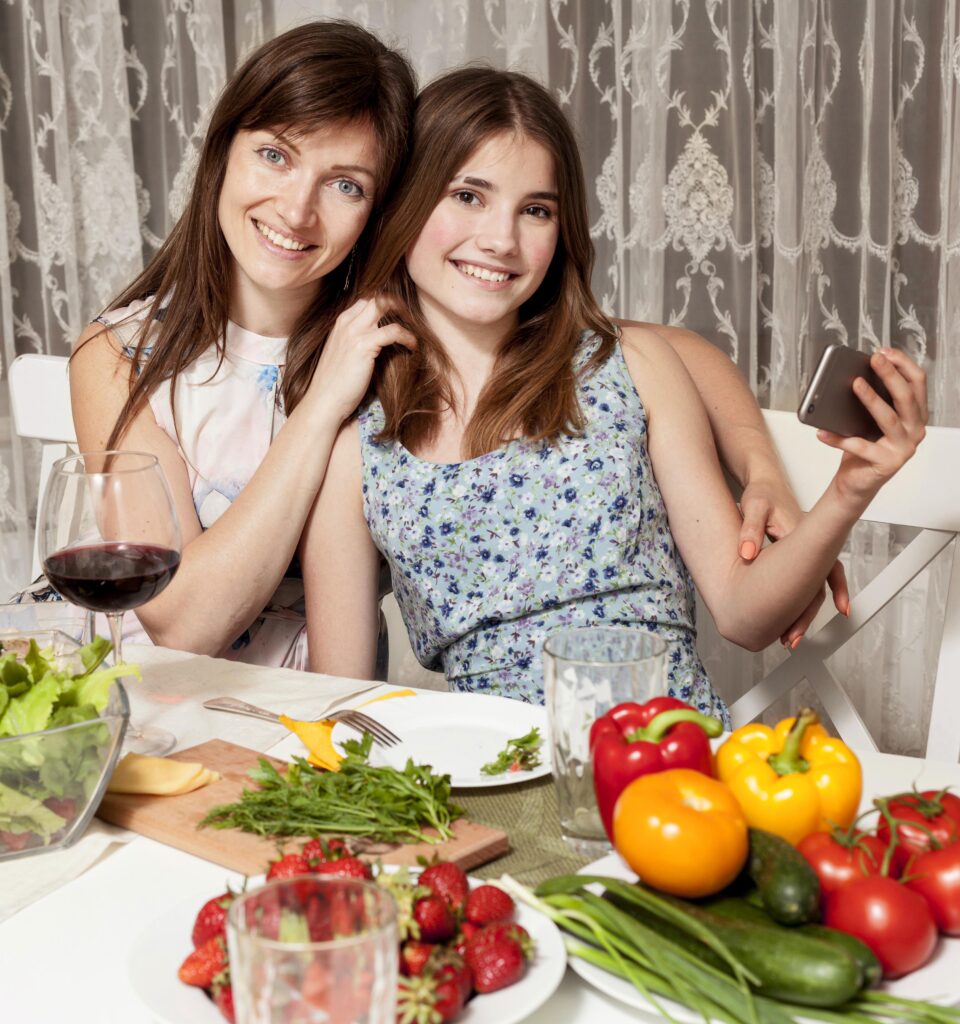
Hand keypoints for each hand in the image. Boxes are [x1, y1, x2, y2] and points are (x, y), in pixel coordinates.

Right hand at [305, 297, 415, 422]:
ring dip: (404, 315)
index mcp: (340, 322)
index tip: (400, 315)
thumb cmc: (335, 382)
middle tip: (411, 318)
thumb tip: (378, 338)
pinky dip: (407, 336)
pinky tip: (413, 346)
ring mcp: (354, 332)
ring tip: (414, 329)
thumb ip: (355, 340)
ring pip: (383, 305)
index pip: (366, 300)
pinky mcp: (364, 345)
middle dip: (396, 304)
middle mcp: (346, 322)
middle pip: (375, 297)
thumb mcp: (343, 353)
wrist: (325, 400)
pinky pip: (393, 331)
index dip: (385, 304)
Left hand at [738, 468, 848, 647]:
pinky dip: (801, 598)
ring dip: (803, 611)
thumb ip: (750, 529)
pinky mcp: (800, 552)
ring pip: (814, 586)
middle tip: (792, 640)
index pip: (812, 577)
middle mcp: (810, 545)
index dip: (806, 605)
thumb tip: (746, 554)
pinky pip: (807, 579)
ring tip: (791, 635)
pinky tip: (790, 615)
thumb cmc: (762, 492)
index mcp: (801, 536)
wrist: (767, 482)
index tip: (797, 626)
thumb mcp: (754, 506)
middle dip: (805, 616)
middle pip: (817, 587)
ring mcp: (807, 550)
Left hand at [817, 347, 926, 507]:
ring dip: (871, 399)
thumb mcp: (869, 418)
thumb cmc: (864, 444)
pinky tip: (822, 431)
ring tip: (854, 384)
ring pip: (888, 419)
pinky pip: (860, 446)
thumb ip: (873, 399)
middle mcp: (915, 430)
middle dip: (890, 375)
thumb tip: (855, 374)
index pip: (918, 383)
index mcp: (916, 414)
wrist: (857, 481)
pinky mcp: (887, 464)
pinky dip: (838, 439)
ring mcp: (903, 448)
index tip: (883, 352)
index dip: (903, 364)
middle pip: (906, 397)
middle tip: (874, 359)